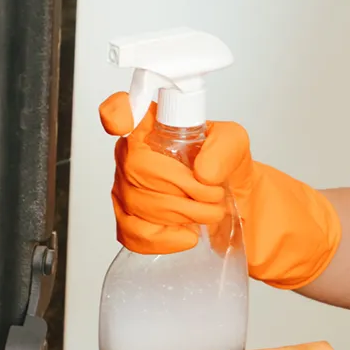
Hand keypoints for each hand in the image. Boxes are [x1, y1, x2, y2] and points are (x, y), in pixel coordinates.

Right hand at [100, 91, 340, 288]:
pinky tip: (187, 234)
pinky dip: (168, 238)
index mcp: (150, 126)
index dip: (115, 114)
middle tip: (214, 193)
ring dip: (187, 214)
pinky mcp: (128, 220)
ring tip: (209, 211)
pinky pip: (135, 233)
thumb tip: (203, 173)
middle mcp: (129, 154)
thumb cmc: (222, 165)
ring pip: (141, 204)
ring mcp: (124, 189)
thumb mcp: (234, 144)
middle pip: (137, 169)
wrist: (230, 201)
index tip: (123, 123)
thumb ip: (224, 148)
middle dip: (186, 188)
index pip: (118, 111)